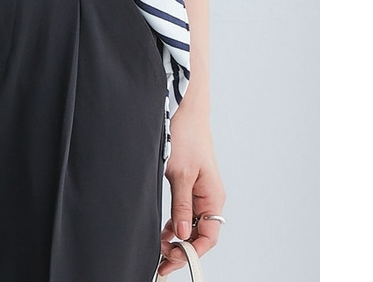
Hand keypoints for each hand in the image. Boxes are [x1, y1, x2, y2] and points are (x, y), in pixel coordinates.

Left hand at [156, 105, 225, 275]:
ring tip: (159, 247)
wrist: (185, 111)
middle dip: (182, 249)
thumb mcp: (180, 173)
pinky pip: (185, 211)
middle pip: (199, 234)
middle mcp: (209, 198)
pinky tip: (163, 229)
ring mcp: (200, 192)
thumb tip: (182, 233)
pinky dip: (175, 222)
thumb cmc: (186, 136)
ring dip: (177, 237)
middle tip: (161, 259)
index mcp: (213, 197)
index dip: (191, 252)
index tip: (172, 261)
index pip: (207, 237)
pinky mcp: (189, 184)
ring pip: (191, 224)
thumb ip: (181, 204)